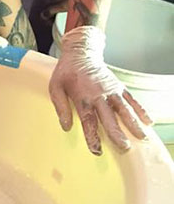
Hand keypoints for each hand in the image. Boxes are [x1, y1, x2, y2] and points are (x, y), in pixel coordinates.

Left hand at [49, 25, 151, 154]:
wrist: (81, 53)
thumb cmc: (67, 72)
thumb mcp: (55, 87)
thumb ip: (61, 107)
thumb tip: (66, 126)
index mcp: (82, 97)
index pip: (88, 120)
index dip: (92, 136)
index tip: (96, 150)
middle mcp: (99, 94)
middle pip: (109, 116)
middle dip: (116, 133)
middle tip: (124, 147)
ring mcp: (111, 90)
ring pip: (124, 109)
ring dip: (133, 123)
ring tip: (141, 137)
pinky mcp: (118, 86)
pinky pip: (131, 99)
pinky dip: (140, 110)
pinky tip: (148, 121)